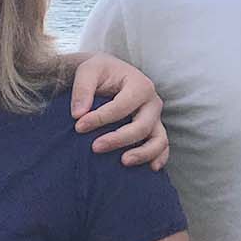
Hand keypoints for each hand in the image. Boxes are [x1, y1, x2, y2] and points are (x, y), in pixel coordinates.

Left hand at [70, 54, 169, 169]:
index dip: (100, 118)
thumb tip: (78, 114)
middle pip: (141, 126)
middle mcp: (152, 102)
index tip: (78, 126)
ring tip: (123, 162)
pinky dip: (160, 158)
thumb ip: (82, 89)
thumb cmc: (99, 72)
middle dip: (118, 139)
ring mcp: (156, 118)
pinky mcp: (154, 130)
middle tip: (95, 147)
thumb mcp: (88, 71)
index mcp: (140, 85)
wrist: (108, 74)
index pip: (121, 106)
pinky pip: (163, 147)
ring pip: (159, 140)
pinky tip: (150, 169)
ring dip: (143, 154)